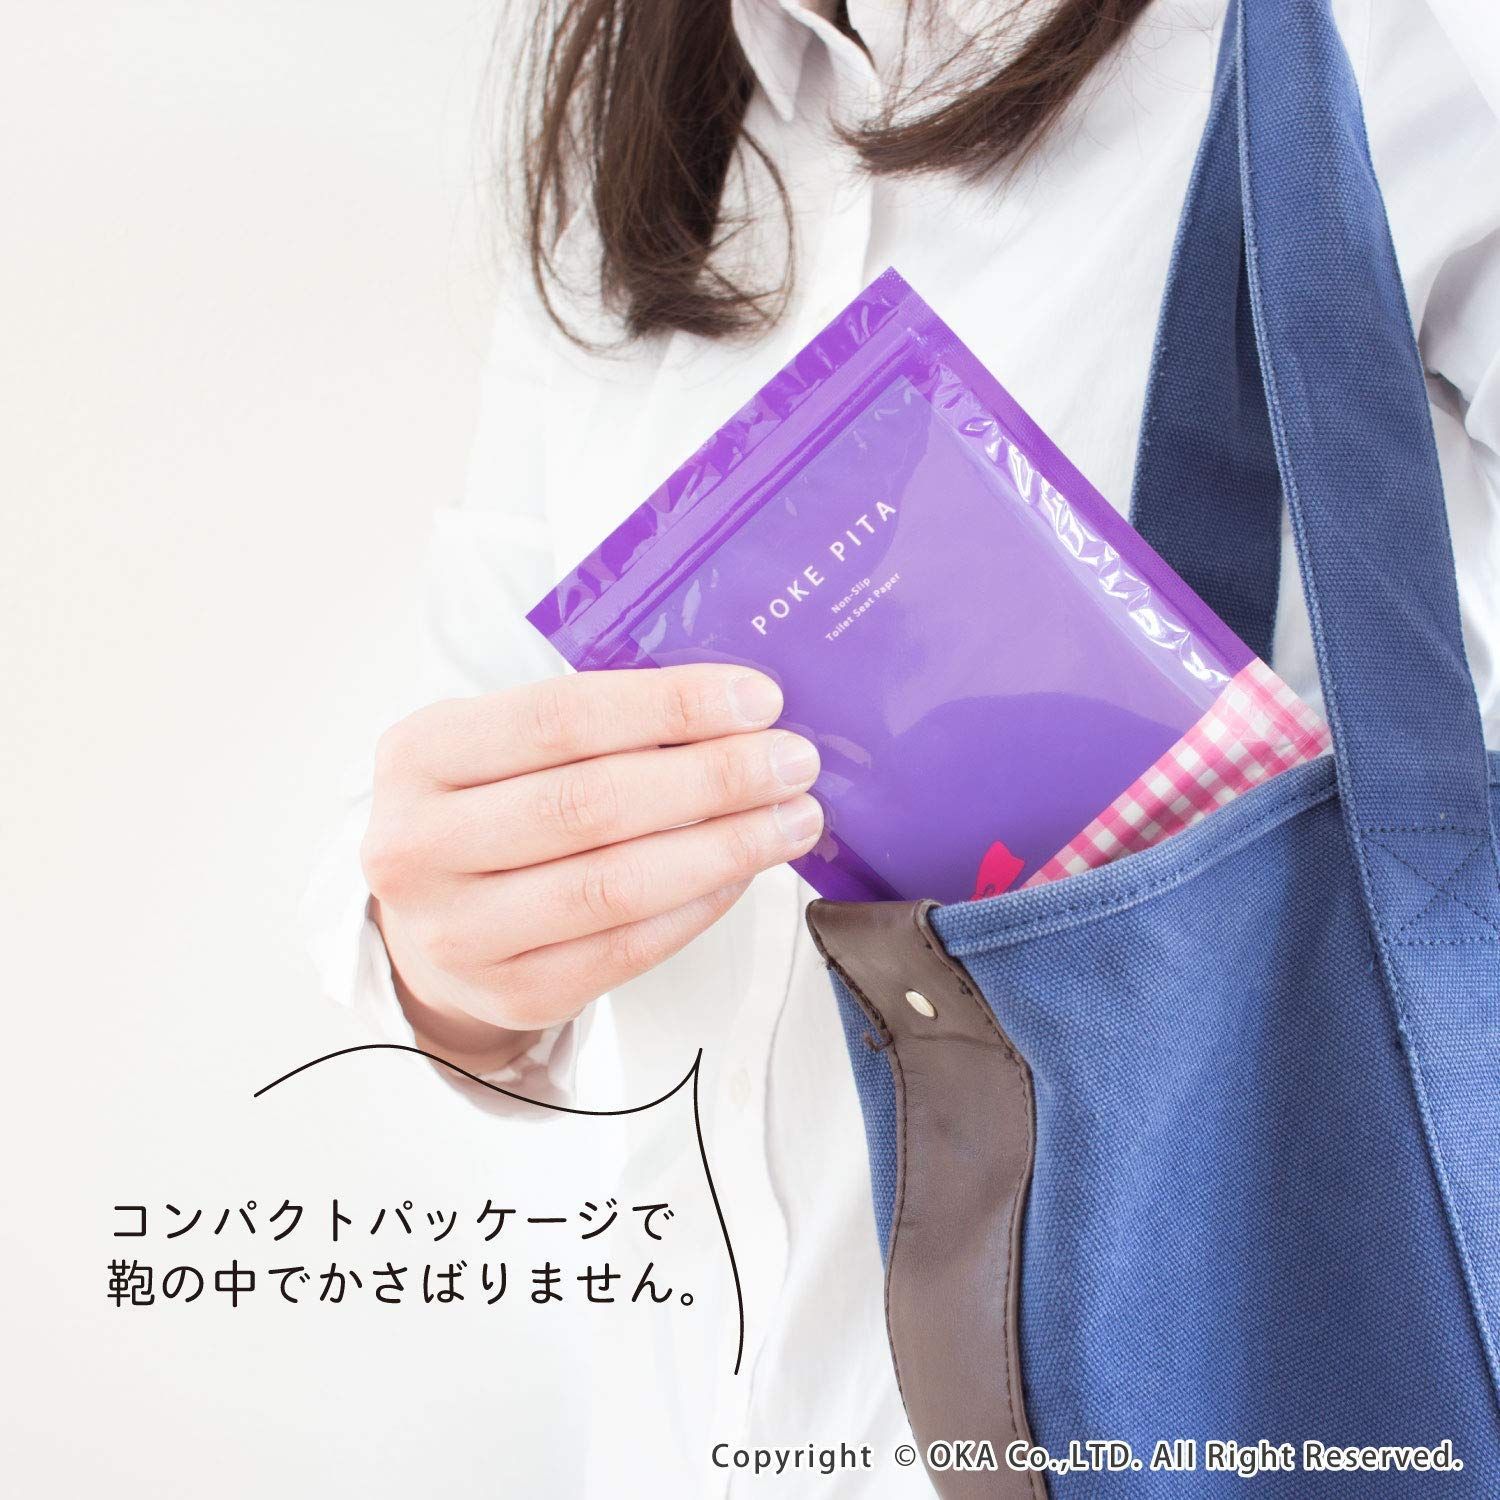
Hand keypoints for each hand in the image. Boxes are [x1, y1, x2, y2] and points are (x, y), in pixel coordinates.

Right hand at [361, 665, 821, 1070]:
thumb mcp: (498, 748)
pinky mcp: (512, 994)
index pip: (559, 717)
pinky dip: (698, 906)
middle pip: (591, 803)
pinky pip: (627, 948)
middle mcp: (420, 845)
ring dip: (723, 847)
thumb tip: (732, 712)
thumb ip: (590, 726)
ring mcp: (460, 932)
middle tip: (794, 761)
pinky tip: (744, 873)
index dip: (668, 706)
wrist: (427, 932)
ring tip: (794, 818)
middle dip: (712, 778)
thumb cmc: (485, 813)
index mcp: (420, 754)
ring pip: (615, 884)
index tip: (758, 698)